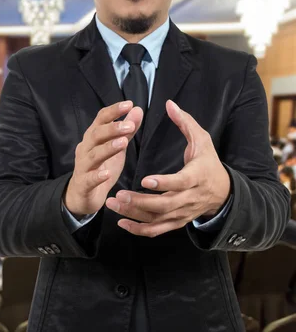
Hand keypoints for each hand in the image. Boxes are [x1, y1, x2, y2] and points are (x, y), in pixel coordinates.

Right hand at [64, 101, 143, 214]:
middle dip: (112, 129)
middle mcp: (85, 149)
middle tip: (129, 126)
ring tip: (123, 143)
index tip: (128, 104)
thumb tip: (137, 110)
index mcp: (93, 138)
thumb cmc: (100, 168)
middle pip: (96, 135)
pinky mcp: (83, 184)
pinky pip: (89, 179)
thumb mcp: (116, 148)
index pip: (100, 119)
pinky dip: (97, 176)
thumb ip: (126, 131)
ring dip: (108, 148)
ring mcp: (83, 167)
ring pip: (94, 155)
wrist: (81, 195)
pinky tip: (107, 175)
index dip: (113, 111)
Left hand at [106, 100, 230, 236]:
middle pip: (164, 205)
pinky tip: (121, 222)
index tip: (145, 180)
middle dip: (140, 202)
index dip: (164, 183)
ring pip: (157, 219)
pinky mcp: (176, 222)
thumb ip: (185, 123)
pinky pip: (156, 230)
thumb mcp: (202, 140)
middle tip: (118, 195)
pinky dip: (138, 229)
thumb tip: (169, 104)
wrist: (222, 192)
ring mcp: (182, 213)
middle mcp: (189, 198)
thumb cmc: (208, 163)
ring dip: (133, 214)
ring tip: (112, 204)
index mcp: (196, 177)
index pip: (180, 183)